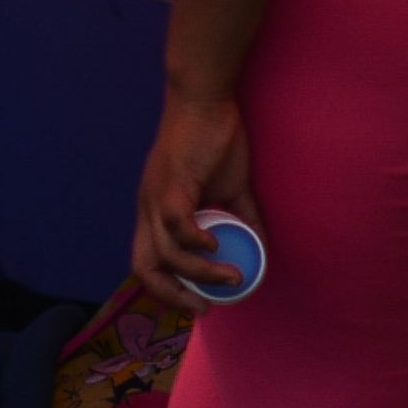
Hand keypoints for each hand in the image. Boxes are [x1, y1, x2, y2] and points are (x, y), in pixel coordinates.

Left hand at [133, 84, 253, 303]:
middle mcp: (148, 209)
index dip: (167, 288)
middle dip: (172, 295)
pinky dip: (196, 243)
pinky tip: (216, 245)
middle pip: (144, 268)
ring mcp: (156, 198)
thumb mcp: (231, 187)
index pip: (147, 262)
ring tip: (232, 278)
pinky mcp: (171, 185)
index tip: (197, 302)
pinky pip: (177, 225)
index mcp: (155, 211)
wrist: (204, 100)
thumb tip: (263, 246)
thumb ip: (243, 218)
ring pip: (166, 254)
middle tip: (204, 307)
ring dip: (199, 274)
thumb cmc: (214, 138)